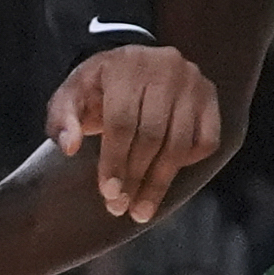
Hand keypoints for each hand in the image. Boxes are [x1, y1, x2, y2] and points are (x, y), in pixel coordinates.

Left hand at [45, 45, 219, 224]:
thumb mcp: (72, 95)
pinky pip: (207, 141)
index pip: (122, 122)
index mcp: (126, 65)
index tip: (109, 193)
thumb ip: (62, 119)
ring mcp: (193, 82)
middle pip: (153, 136)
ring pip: (181, 143)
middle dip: (135, 177)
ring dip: (159, 182)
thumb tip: (68, 147)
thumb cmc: (99, 88)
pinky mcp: (211, 96)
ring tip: (141, 209)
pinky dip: (188, 163)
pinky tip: (165, 176)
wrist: (133, 65)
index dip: (115, 161)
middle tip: (121, 207)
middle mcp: (166, 67)